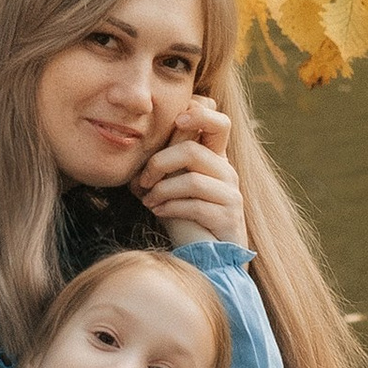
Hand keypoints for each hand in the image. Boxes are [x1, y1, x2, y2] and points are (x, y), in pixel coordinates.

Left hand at [133, 92, 248, 249]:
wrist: (201, 254)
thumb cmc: (181, 213)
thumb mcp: (170, 180)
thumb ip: (163, 158)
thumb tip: (136, 135)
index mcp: (214, 156)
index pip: (219, 122)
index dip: (199, 114)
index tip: (176, 121)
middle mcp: (226, 171)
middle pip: (192, 150)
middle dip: (159, 163)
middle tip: (143, 180)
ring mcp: (230, 194)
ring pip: (192, 180)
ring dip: (161, 190)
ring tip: (148, 200)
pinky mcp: (228, 217)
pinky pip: (195, 206)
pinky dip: (170, 208)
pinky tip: (158, 212)